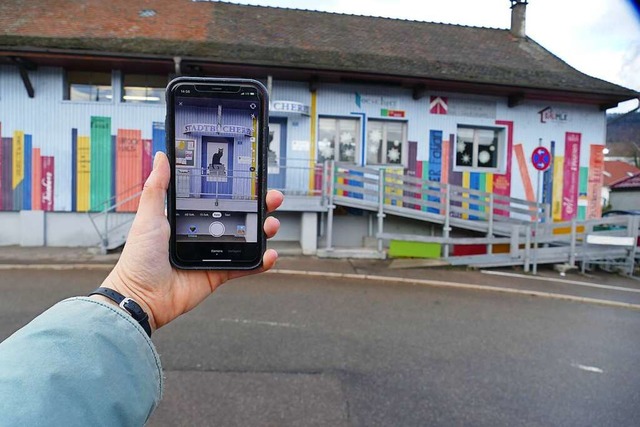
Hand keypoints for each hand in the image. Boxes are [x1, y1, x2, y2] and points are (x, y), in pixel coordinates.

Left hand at [98, 152, 282, 331]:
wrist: (141, 296)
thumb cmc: (139, 257)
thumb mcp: (148, 216)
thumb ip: (157, 187)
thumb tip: (162, 156)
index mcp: (189, 217)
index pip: (220, 198)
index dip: (238, 189)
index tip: (253, 179)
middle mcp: (204, 233)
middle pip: (240, 216)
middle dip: (260, 206)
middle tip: (271, 198)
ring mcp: (213, 254)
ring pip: (247, 239)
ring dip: (264, 231)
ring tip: (271, 225)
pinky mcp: (219, 274)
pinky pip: (245, 267)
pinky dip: (261, 262)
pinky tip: (270, 254)